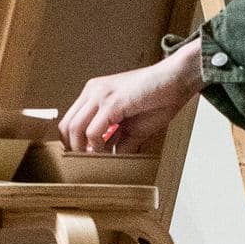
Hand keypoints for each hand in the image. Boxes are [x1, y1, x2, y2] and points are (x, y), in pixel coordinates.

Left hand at [59, 40, 202, 152]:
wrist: (177, 79)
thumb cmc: (160, 100)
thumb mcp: (134, 126)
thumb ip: (120, 141)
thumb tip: (112, 160)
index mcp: (95, 93)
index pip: (70, 121)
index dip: (74, 144)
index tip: (86, 159)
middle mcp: (93, 91)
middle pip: (66, 126)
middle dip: (74, 149)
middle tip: (88, 164)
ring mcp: (100, 94)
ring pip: (74, 129)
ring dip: (84, 150)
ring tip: (99, 160)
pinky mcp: (112, 102)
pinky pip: (93, 131)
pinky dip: (98, 147)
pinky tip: (109, 153)